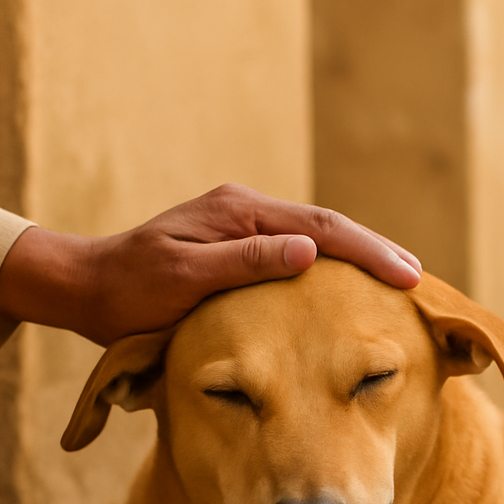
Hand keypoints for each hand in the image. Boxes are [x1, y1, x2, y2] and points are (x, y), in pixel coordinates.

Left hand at [0, 183, 421, 346]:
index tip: (406, 273)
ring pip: (315, 237)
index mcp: (239, 213)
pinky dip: (329, 265)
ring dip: (356, 256)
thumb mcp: (185, 277)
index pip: (319, 226)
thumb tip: (308, 250)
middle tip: (416, 276)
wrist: (87, 288)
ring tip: (397, 277)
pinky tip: (346, 284)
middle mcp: (246, 212)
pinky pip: (295, 253)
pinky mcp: (236, 249)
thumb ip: (246, 261)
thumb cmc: (130, 291)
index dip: (367, 250)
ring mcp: (242, 228)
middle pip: (325, 225)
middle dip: (374, 249)